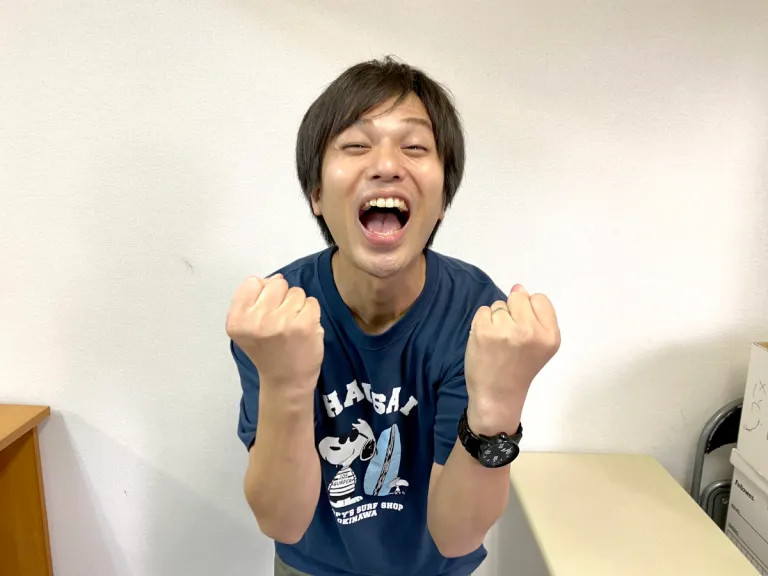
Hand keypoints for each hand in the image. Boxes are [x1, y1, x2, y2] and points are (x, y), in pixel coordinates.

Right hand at [226, 274, 323, 392]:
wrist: (286, 381)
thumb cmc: (267, 351)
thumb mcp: (247, 326)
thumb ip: (255, 299)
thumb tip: (277, 277)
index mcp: (237, 320)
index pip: (252, 282)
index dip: (262, 294)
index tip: (265, 313)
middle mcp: (256, 320)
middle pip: (277, 283)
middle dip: (282, 298)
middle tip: (280, 322)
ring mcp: (281, 322)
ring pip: (296, 292)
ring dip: (297, 306)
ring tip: (292, 327)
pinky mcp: (304, 325)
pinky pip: (312, 302)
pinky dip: (311, 313)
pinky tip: (304, 330)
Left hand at [464, 284, 559, 433]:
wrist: (497, 395)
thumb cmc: (519, 369)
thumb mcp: (540, 345)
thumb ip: (534, 316)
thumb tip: (518, 287)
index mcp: (549, 335)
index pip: (539, 299)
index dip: (529, 310)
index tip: (525, 329)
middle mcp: (530, 331)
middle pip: (518, 296)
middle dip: (512, 311)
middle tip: (510, 337)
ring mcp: (505, 330)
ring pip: (499, 304)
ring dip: (496, 319)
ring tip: (498, 342)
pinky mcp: (483, 331)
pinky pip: (483, 311)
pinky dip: (482, 323)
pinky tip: (486, 341)